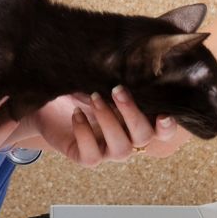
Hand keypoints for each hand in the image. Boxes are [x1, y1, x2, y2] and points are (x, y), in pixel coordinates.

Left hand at [28, 92, 186, 165]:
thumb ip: (118, 77)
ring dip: (109, 122)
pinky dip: (84, 133)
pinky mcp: (85, 157)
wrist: (48, 100)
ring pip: (122, 149)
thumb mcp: (100, 78)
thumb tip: (130, 60)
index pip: (162, 130)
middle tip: (117, 89)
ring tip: (94, 97)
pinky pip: (91, 156)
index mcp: (137, 119)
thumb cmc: (81, 85)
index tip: (163, 114)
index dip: (168, 127)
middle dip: (132, 113)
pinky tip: (76, 114)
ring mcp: (107, 150)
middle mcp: (127, 138)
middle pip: (144, 137)